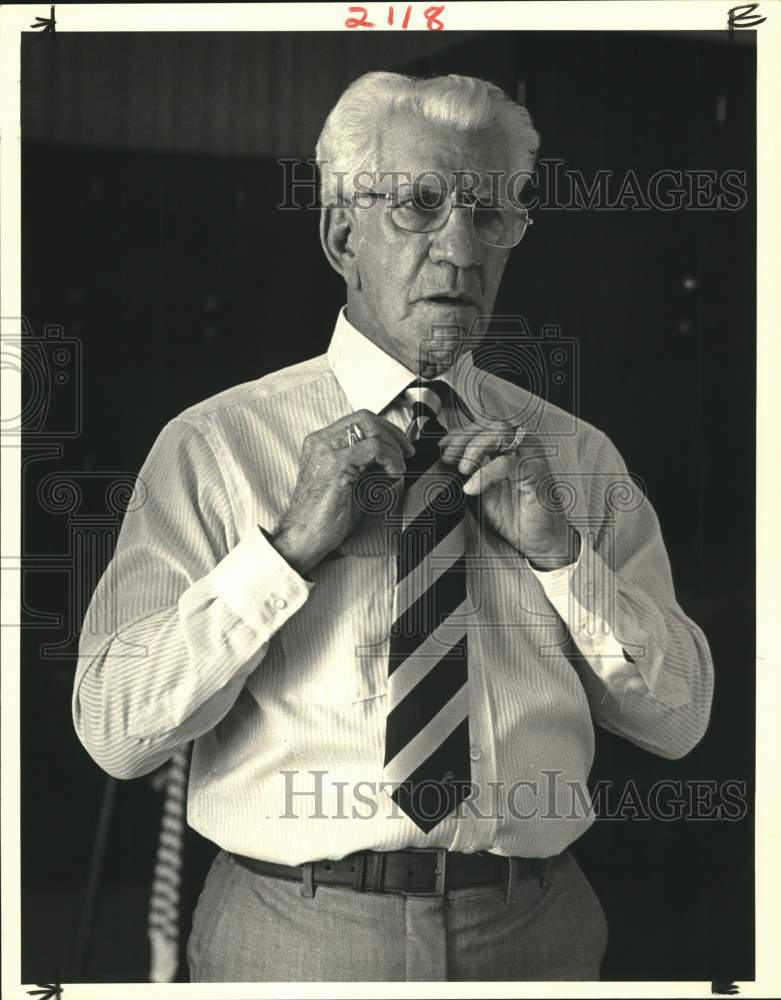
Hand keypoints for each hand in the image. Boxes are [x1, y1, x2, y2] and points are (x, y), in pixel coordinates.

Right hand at [272, 410, 413, 574]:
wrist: (304, 538)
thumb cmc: (324, 517)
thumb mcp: (350, 483)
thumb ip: (367, 466)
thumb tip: (393, 457)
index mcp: (321, 444)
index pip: (358, 420)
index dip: (385, 429)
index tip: (401, 447)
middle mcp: (320, 442)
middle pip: (365, 418)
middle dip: (393, 434)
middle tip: (406, 454)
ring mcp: (326, 451)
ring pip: (371, 428)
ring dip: (393, 448)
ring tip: (397, 470)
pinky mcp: (336, 465)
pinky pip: (374, 448)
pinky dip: (390, 458)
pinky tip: (392, 475)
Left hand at [439, 420, 578, 569]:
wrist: (537, 539)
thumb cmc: (513, 515)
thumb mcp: (480, 490)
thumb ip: (467, 471)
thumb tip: (443, 460)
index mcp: (507, 449)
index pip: (483, 427)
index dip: (460, 434)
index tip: (442, 447)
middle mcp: (521, 448)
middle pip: (491, 425)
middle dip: (465, 438)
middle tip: (449, 457)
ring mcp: (530, 457)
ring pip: (502, 434)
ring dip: (476, 447)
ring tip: (461, 468)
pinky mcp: (537, 472)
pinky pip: (510, 462)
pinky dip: (487, 472)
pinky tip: (472, 487)